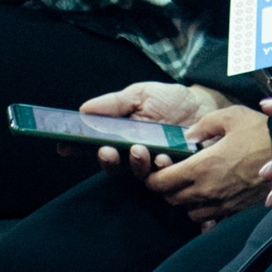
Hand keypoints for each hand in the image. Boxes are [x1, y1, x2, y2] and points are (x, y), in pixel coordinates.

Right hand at [81, 80, 231, 178]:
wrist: (206, 105)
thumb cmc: (171, 100)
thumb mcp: (141, 94)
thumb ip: (115, 103)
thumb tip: (84, 109)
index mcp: (120, 137)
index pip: (93, 146)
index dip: (76, 148)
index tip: (65, 146)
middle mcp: (133, 154)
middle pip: (112, 166)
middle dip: (107, 161)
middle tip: (108, 151)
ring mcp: (154, 165)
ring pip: (137, 174)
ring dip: (135, 164)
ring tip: (139, 150)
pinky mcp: (175, 171)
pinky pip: (165, 177)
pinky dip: (162, 167)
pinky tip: (164, 157)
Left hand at [140, 106, 271, 224]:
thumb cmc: (263, 132)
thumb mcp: (231, 116)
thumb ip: (203, 125)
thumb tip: (186, 137)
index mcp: (203, 166)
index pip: (161, 182)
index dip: (152, 177)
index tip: (155, 170)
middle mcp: (209, 190)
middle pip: (171, 200)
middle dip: (167, 189)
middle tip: (172, 174)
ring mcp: (223, 203)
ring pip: (188, 212)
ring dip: (185, 201)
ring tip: (191, 185)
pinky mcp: (236, 210)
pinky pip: (210, 220)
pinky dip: (203, 211)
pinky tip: (210, 196)